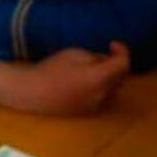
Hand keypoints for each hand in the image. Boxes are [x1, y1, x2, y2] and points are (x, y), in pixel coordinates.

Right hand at [0, 42, 130, 114]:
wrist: (33, 93)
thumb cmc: (51, 69)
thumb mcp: (75, 54)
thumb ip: (95, 57)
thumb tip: (106, 61)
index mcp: (98, 79)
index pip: (123, 65)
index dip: (122, 51)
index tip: (112, 43)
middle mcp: (102, 95)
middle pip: (121, 77)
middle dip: (116, 63)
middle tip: (104, 53)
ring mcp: (96, 106)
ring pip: (114, 87)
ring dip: (110, 75)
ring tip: (93, 66)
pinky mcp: (89, 112)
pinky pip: (104, 96)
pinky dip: (102, 85)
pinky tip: (86, 79)